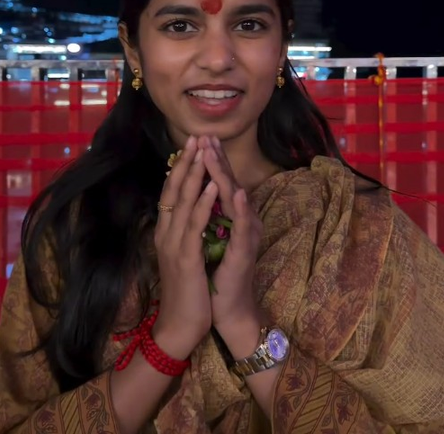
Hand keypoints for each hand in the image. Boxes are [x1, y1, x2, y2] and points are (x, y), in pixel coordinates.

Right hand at [152, 136, 217, 358]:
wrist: (179, 326)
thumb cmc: (186, 291)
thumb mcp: (182, 256)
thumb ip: (183, 233)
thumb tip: (188, 212)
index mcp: (166, 232)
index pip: (171, 192)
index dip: (180, 168)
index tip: (191, 146)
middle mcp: (165, 233)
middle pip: (174, 189)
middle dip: (186, 161)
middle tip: (196, 137)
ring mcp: (173, 244)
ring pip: (182, 200)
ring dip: (194, 173)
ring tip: (203, 149)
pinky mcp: (185, 258)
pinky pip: (195, 224)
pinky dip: (203, 202)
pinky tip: (212, 185)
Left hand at [198, 136, 263, 336]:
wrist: (227, 307)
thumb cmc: (216, 272)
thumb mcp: (208, 238)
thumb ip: (207, 215)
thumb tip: (197, 192)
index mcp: (229, 217)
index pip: (219, 183)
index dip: (210, 161)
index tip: (199, 139)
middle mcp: (241, 220)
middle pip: (228, 183)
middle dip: (215, 159)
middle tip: (206, 135)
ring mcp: (245, 234)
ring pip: (235, 198)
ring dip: (224, 174)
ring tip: (214, 153)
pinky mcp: (245, 251)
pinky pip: (243, 227)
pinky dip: (242, 209)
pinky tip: (239, 193)